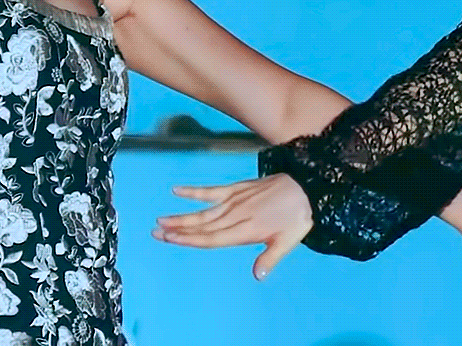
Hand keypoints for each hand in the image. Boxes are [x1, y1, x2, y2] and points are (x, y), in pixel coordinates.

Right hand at [151, 173, 312, 280]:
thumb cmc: (297, 217)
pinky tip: (178, 190)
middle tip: (155, 231)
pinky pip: (212, 190)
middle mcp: (236, 214)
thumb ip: (270, 257)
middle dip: (178, 229)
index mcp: (247, 230)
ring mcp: (235, 199)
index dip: (189, 240)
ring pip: (203, 210)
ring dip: (181, 215)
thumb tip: (257, 276)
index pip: (212, 238)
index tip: (169, 239)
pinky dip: (194, 190)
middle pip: (202, 224)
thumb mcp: (289, 241)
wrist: (305, 186)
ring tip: (161, 219)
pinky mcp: (237, 188)